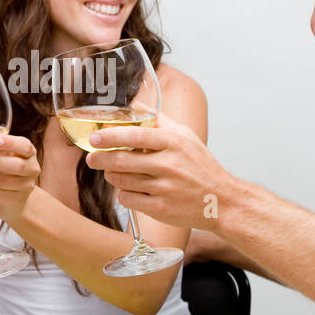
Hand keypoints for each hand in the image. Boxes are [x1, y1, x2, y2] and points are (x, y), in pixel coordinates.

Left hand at [85, 112, 235, 230]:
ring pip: (121, 181)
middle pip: (122, 161)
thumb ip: (162, 121)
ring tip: (117, 173)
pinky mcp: (160, 209)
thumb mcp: (187, 138)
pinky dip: (124, 194)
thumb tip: (137, 105)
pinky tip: (133, 190)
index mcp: (174, 143)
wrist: (222, 201)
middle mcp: (169, 165)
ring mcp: (164, 189)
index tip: (94, 138)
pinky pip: (128, 200)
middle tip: (92, 158)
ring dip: (113, 176)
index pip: (136, 136)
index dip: (111, 136)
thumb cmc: (202, 167)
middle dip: (100, 159)